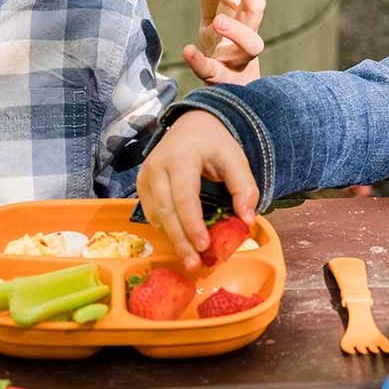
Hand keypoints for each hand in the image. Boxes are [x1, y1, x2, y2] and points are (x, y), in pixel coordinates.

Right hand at [136, 111, 258, 269]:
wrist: (189, 124)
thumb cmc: (213, 143)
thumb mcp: (235, 157)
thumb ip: (244, 187)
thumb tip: (247, 220)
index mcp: (181, 157)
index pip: (184, 196)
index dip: (192, 224)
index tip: (204, 246)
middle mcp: (157, 166)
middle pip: (166, 211)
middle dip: (180, 240)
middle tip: (194, 264)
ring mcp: (145, 176)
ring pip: (156, 215)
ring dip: (174, 238)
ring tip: (191, 259)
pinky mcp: (141, 185)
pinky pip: (152, 213)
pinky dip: (167, 229)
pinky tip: (182, 240)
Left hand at [184, 0, 265, 85]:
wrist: (233, 98)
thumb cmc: (225, 53)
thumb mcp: (214, 19)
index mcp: (241, 17)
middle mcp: (246, 36)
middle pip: (255, 8)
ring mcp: (238, 60)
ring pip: (251, 45)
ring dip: (237, 31)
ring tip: (218, 21)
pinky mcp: (224, 82)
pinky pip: (216, 73)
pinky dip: (201, 63)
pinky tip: (187, 51)